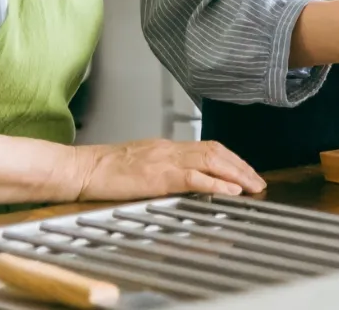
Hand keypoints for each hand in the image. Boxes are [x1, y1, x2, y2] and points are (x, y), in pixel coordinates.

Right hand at [74, 139, 264, 199]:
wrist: (81, 168)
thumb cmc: (103, 170)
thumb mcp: (138, 164)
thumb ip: (161, 167)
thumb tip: (181, 177)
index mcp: (166, 147)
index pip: (208, 148)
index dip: (231, 159)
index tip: (245, 172)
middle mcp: (170, 149)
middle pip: (216, 152)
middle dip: (241, 167)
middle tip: (258, 181)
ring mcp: (165, 160)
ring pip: (211, 161)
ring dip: (236, 174)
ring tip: (252, 186)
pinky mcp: (158, 176)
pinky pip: (194, 177)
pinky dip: (215, 183)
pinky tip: (229, 190)